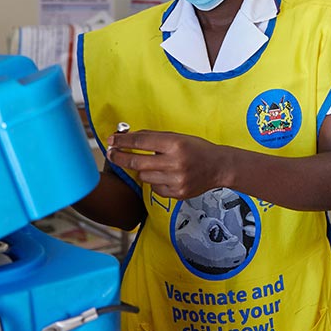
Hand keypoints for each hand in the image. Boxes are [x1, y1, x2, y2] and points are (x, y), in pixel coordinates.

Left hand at [106, 129, 227, 199]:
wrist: (219, 167)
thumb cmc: (197, 149)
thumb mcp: (178, 137)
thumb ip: (154, 137)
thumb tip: (128, 137)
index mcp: (175, 144)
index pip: (142, 142)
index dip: (123, 141)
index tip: (112, 141)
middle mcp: (175, 163)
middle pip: (137, 161)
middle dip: (120, 157)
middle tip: (111, 154)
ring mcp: (176, 180)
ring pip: (144, 176)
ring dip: (143, 169)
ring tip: (154, 164)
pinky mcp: (177, 193)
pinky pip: (154, 188)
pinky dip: (155, 181)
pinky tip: (165, 175)